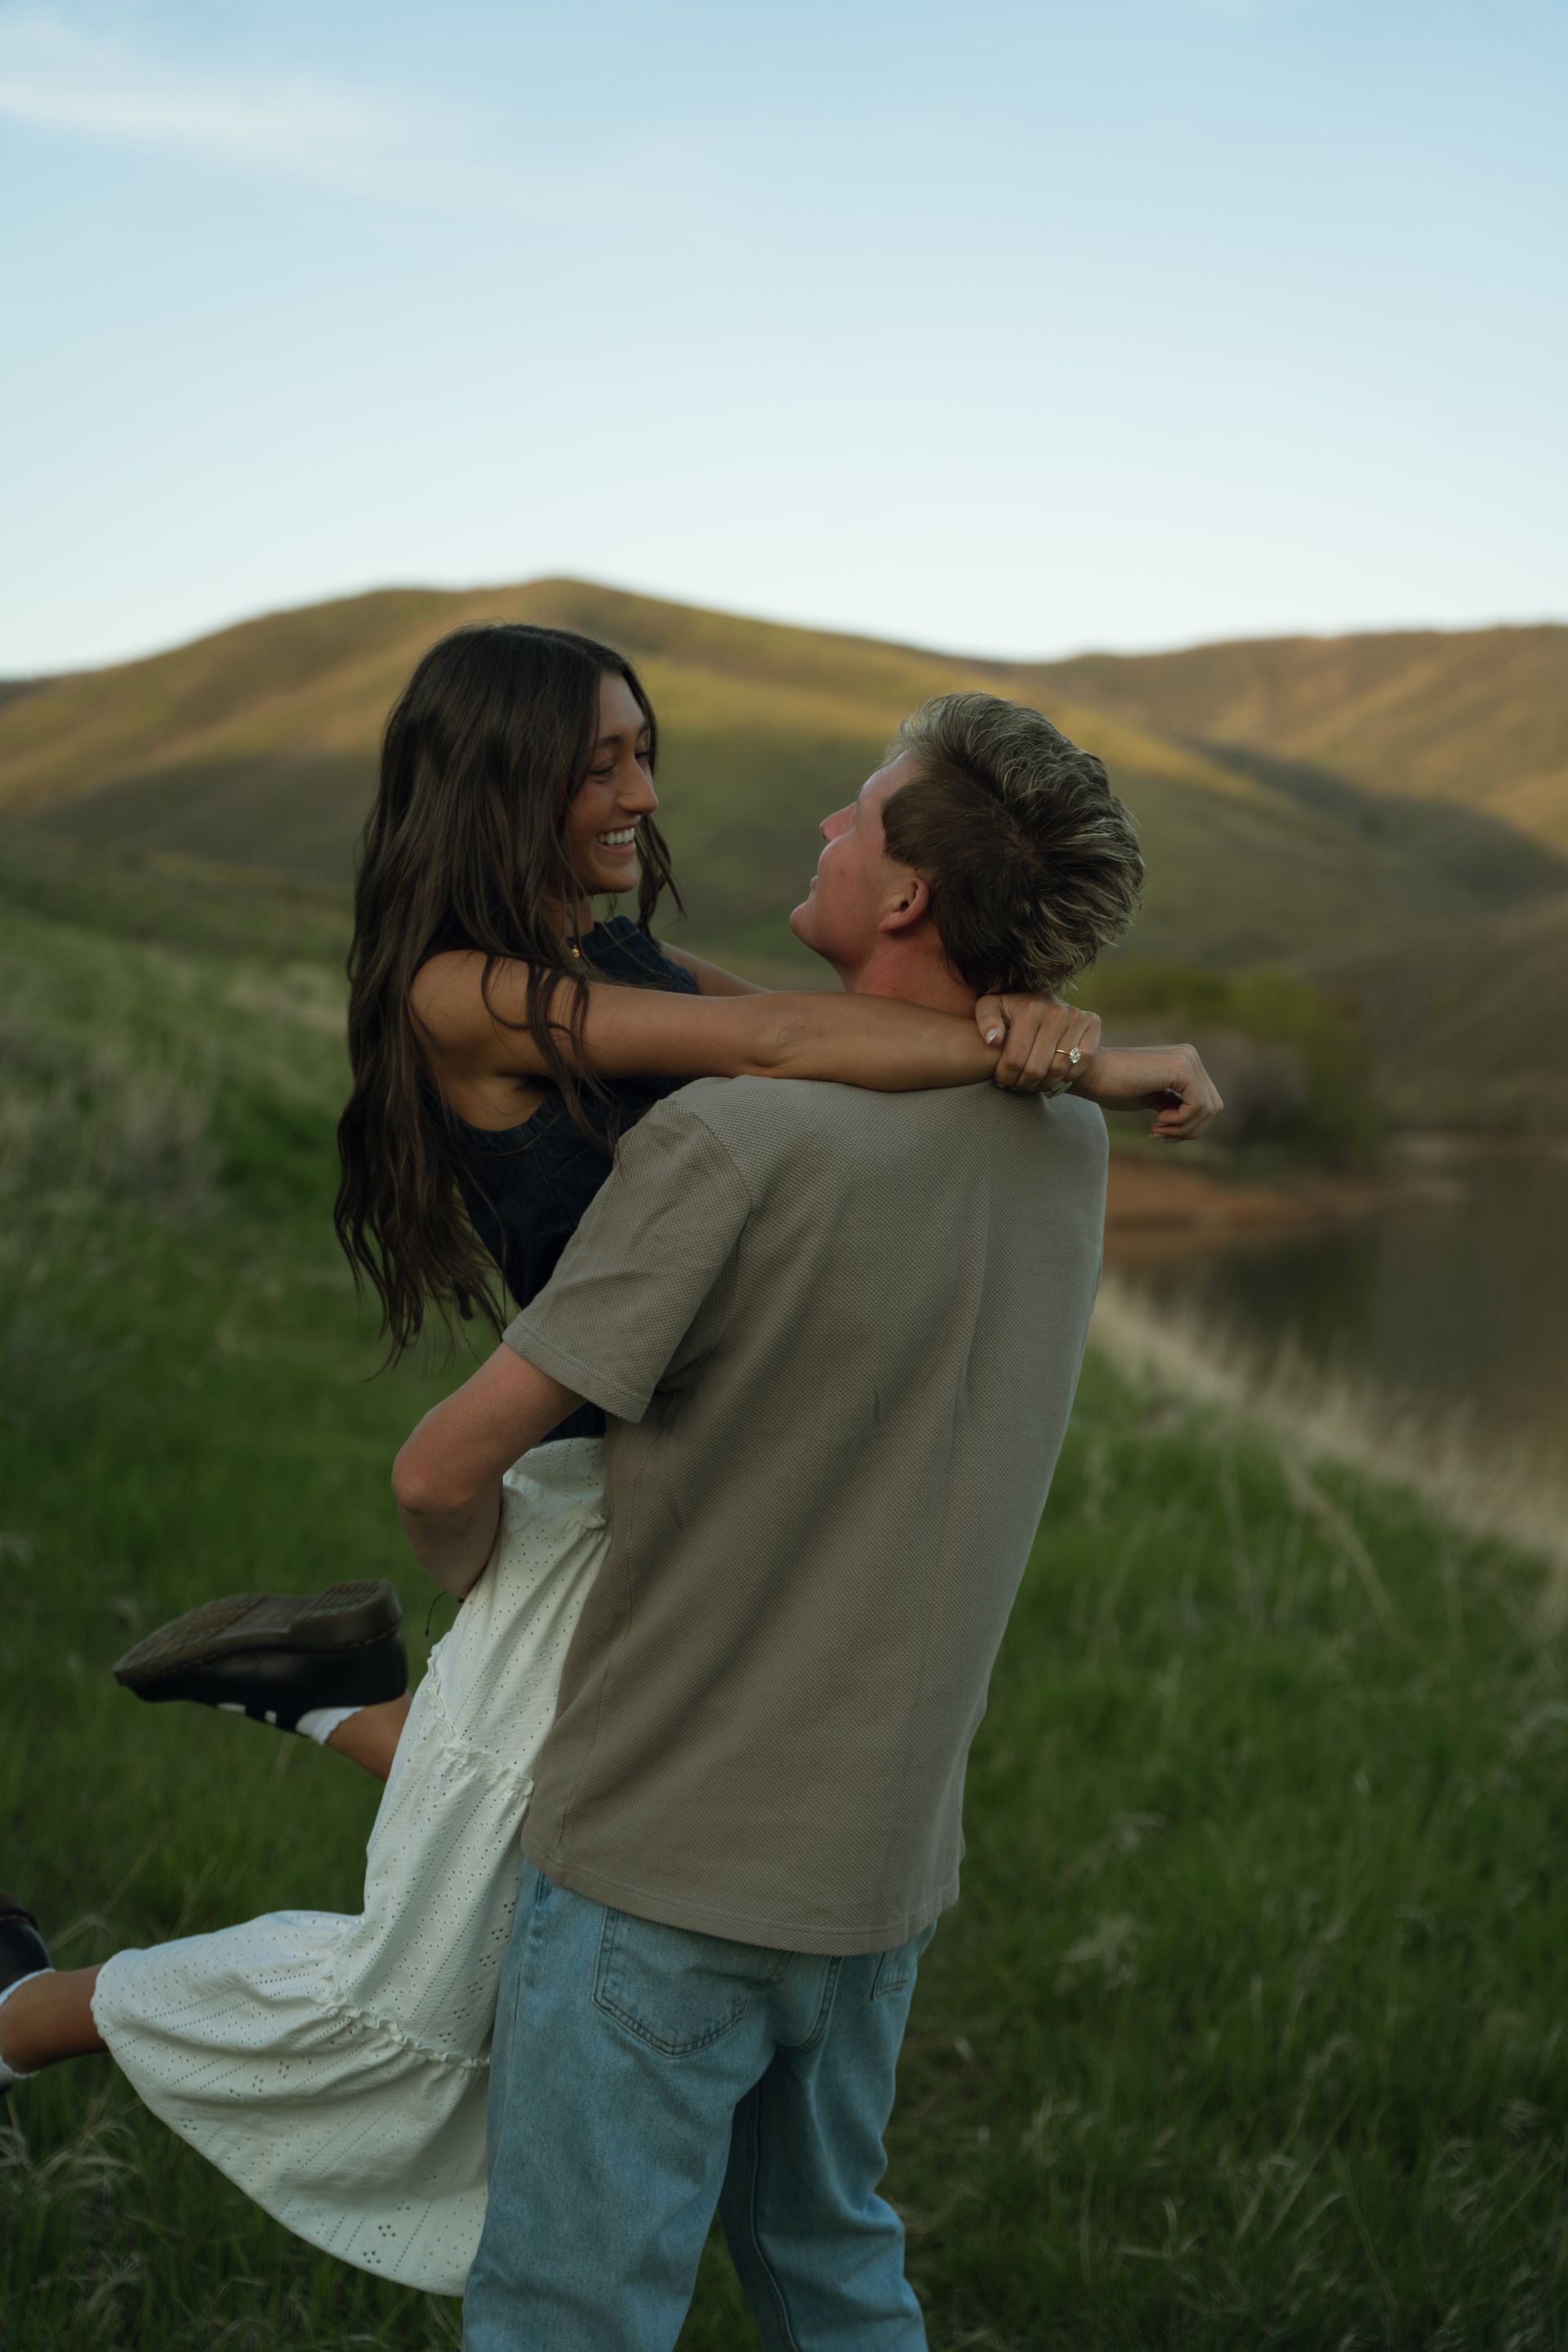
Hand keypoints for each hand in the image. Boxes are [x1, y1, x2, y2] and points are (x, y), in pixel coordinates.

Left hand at [974, 993, 1101, 1093]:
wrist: (1047, 1006)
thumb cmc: (1012, 1012)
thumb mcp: (991, 1008)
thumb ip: (986, 1021)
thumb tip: (994, 1040)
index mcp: (1029, 1008)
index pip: (1015, 1059)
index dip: (1005, 1077)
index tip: (1002, 1080)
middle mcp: (1056, 1011)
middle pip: (1037, 1068)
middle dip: (1022, 1083)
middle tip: (1016, 1085)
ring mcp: (1076, 1016)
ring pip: (1059, 1069)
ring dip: (1043, 1084)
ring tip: (1031, 1083)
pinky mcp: (1092, 1023)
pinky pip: (1080, 1062)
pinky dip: (1067, 1075)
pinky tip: (1052, 1075)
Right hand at [1070, 1043, 1223, 1139]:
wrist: (1090, 1074)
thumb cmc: (1113, 1087)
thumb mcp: (1153, 1099)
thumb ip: (1175, 1106)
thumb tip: (1197, 1127)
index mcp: (1185, 1062)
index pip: (1207, 1103)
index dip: (1188, 1126)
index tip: (1161, 1131)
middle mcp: (1190, 1056)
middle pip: (1214, 1107)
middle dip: (1189, 1129)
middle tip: (1160, 1133)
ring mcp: (1188, 1060)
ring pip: (1209, 1109)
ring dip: (1183, 1128)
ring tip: (1157, 1127)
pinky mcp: (1182, 1069)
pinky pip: (1198, 1106)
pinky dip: (1181, 1121)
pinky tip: (1157, 1119)